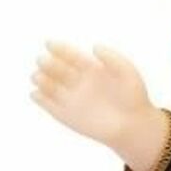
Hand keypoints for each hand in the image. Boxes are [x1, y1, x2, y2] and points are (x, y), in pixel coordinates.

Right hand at [30, 40, 152, 149]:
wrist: (134, 127)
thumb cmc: (134, 98)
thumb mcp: (128, 72)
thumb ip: (112, 58)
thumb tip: (94, 46)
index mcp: (89, 68)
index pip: (70, 55)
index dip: (58, 48)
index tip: (49, 44)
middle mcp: (77, 81)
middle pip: (56, 68)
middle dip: (47, 64)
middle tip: (43, 62)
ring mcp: (71, 98)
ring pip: (49, 86)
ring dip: (40, 79)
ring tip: (37, 77)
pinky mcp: (67, 116)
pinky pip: (49, 106)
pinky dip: (40, 100)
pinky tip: (36, 94)